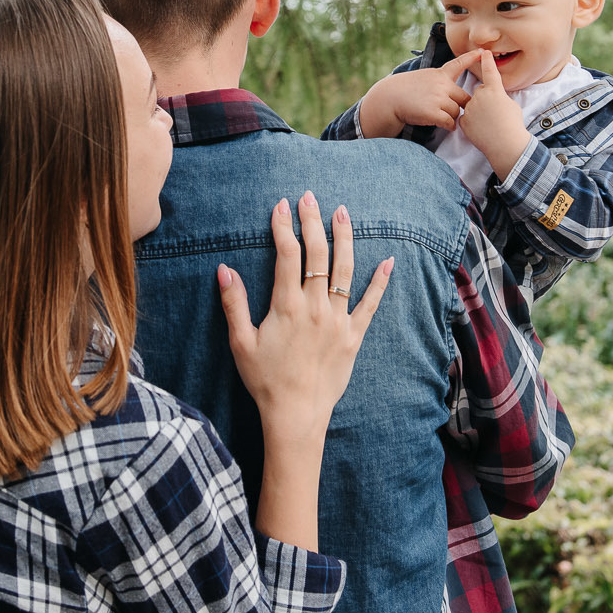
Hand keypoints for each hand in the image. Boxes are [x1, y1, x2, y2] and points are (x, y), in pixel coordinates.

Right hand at [218, 192, 392, 445]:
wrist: (296, 415)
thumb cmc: (265, 380)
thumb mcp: (240, 342)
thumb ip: (233, 303)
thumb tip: (224, 268)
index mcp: (286, 306)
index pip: (286, 255)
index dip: (283, 227)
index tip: (282, 206)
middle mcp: (315, 307)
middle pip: (317, 254)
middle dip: (312, 222)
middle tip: (310, 198)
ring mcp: (338, 320)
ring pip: (344, 270)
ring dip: (344, 239)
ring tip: (343, 213)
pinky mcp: (354, 336)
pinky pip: (370, 304)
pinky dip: (380, 283)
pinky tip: (388, 261)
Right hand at [360, 59, 474, 136]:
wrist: (389, 98)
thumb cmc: (405, 89)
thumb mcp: (424, 77)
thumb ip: (439, 82)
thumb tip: (452, 93)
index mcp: (439, 74)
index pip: (458, 64)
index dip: (471, 57)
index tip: (483, 51)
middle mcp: (442, 85)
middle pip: (464, 98)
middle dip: (461, 106)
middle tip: (450, 110)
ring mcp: (438, 98)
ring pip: (457, 112)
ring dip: (452, 117)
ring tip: (439, 116)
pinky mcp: (433, 112)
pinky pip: (450, 122)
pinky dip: (449, 126)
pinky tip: (444, 125)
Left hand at [456, 48, 529, 179]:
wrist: (505, 145)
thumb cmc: (513, 125)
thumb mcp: (512, 105)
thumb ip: (500, 96)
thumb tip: (495, 96)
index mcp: (494, 90)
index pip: (490, 71)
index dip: (487, 61)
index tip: (484, 51)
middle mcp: (480, 96)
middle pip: (480, 91)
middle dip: (486, 98)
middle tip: (495, 113)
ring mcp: (470, 108)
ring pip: (472, 104)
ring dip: (478, 110)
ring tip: (489, 123)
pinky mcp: (464, 120)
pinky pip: (466, 117)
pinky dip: (472, 122)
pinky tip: (481, 129)